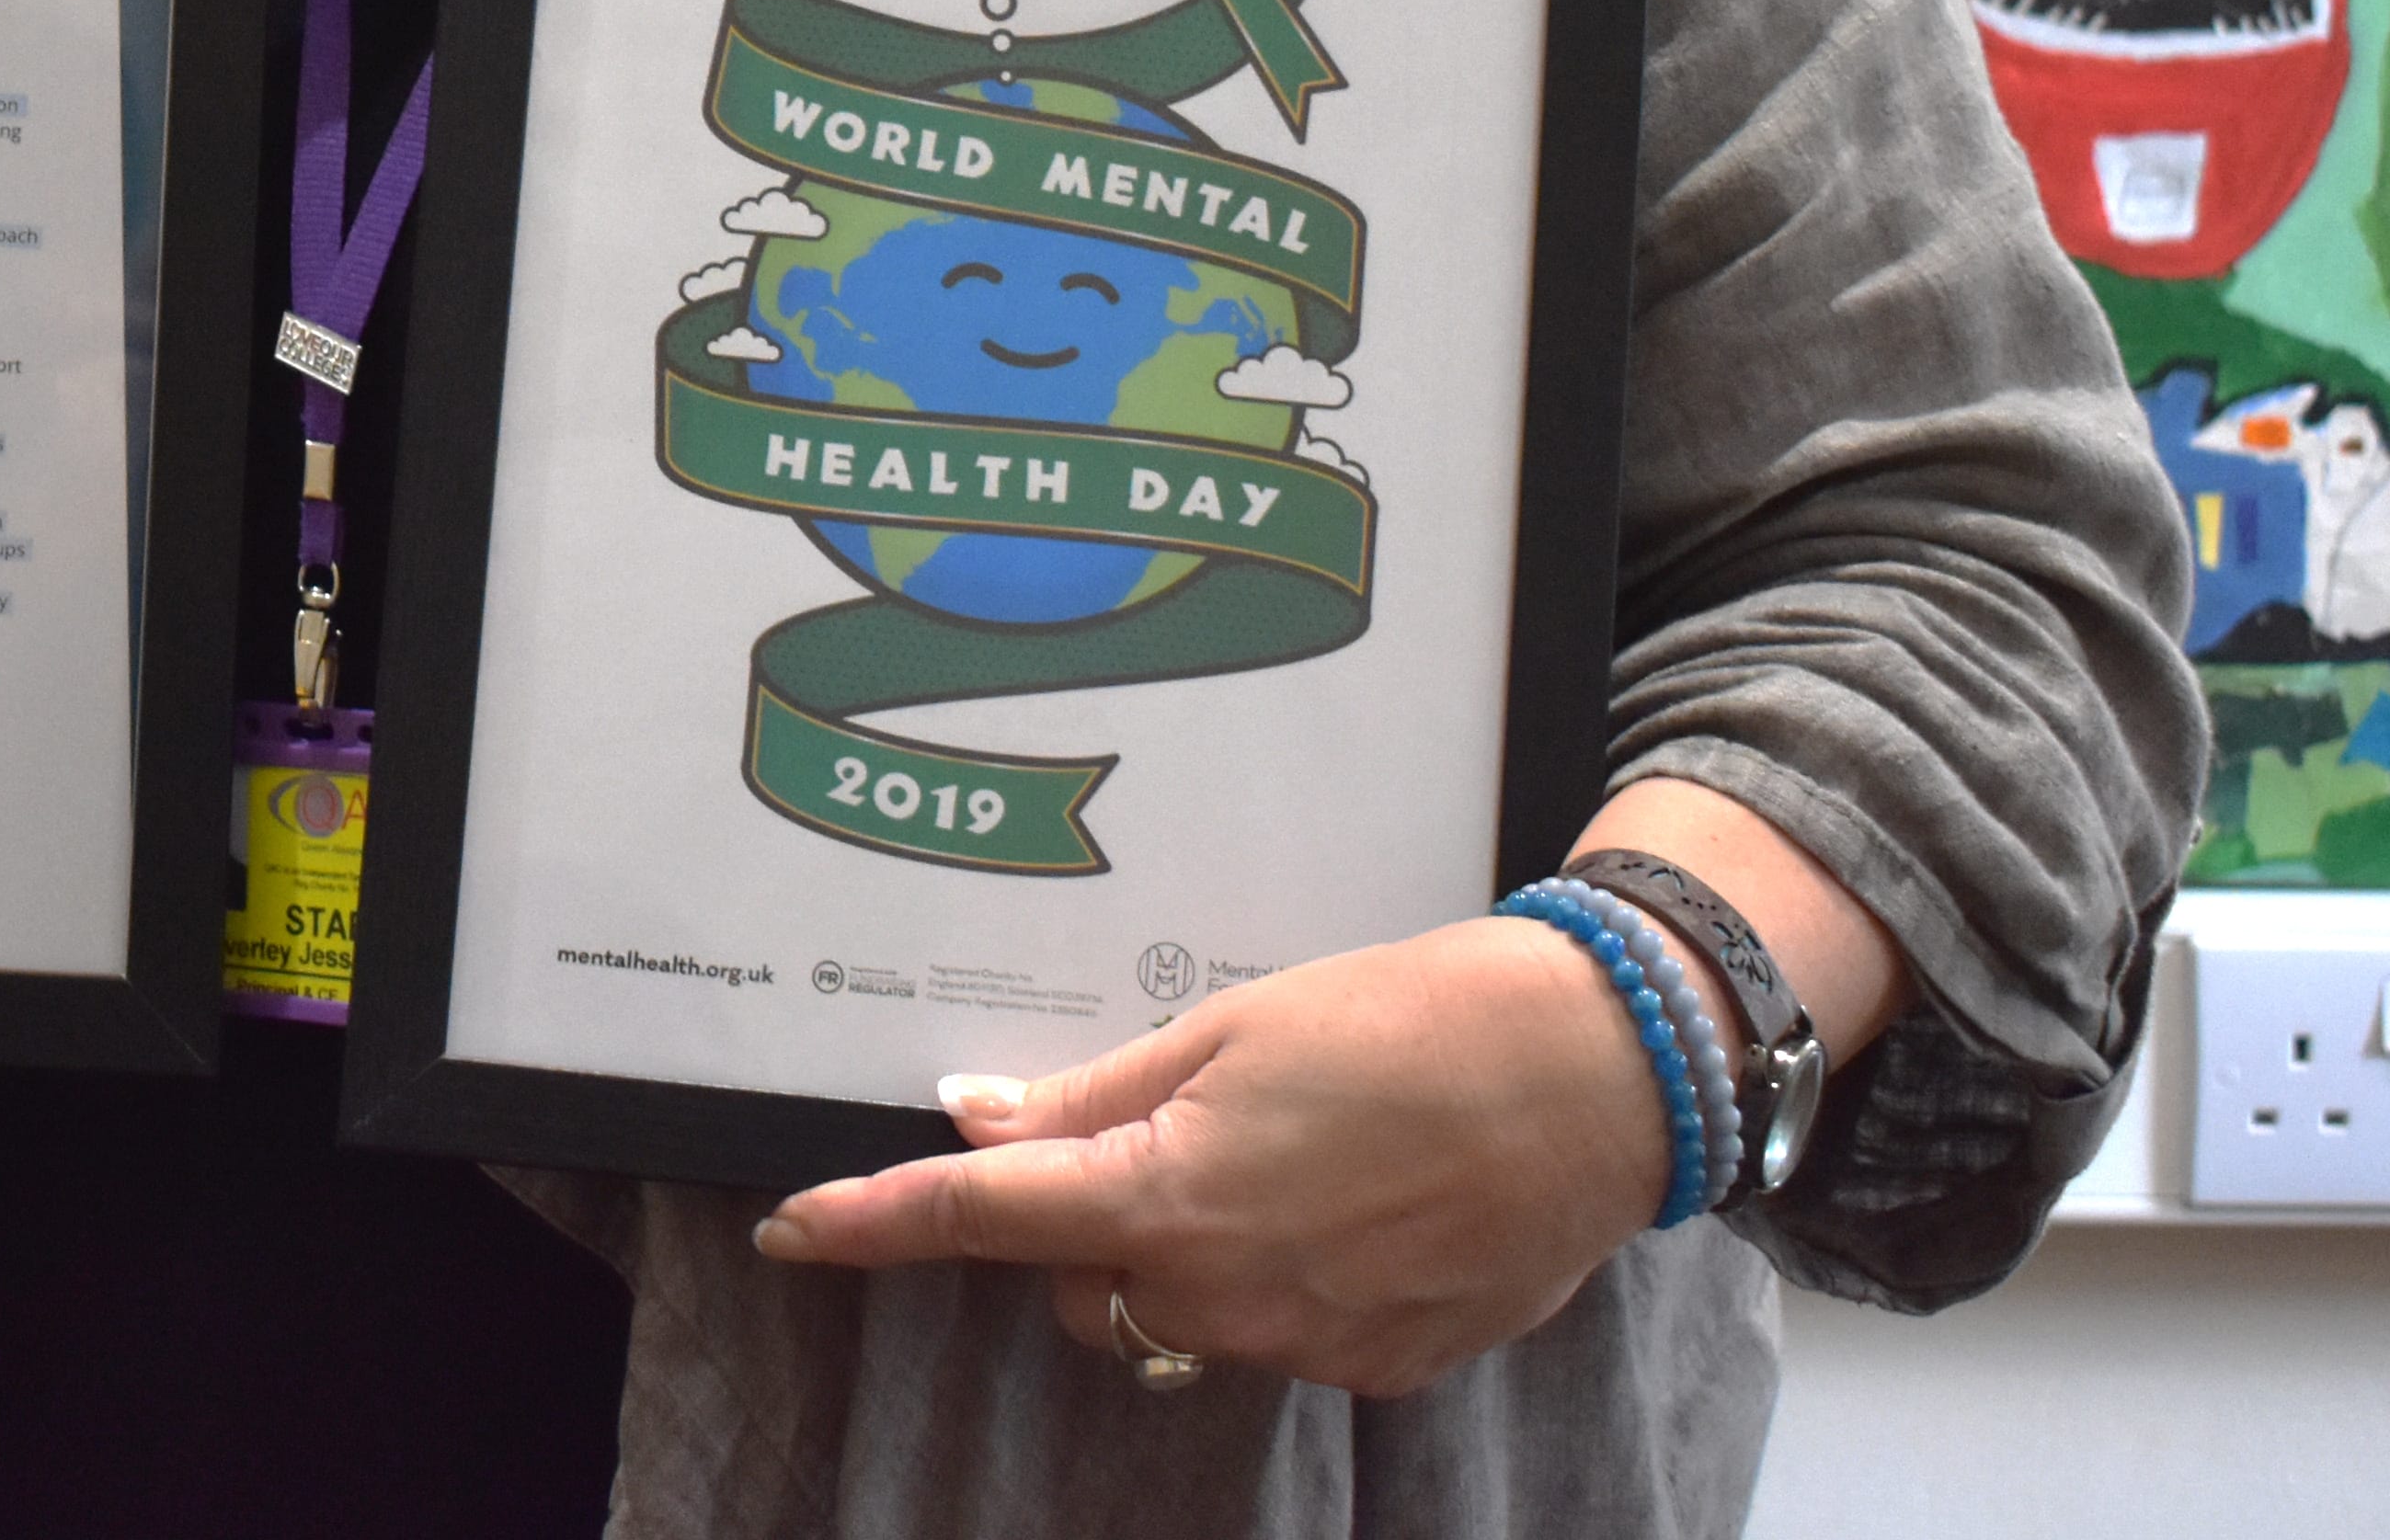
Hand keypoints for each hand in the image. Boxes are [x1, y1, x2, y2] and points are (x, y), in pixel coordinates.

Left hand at [753, 917, 1670, 1399]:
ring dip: (1179, 1250)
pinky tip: (1346, 1199)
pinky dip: (1274, 1275)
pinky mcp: (1378, 1367)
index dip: (870, 1223)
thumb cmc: (1417, 1022)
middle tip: (1154, 1124)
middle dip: (1079, 1220)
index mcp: (1170, 1197)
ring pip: (1176, 1313)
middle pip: (1080, 1282)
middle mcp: (1226, 1294)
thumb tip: (983, 1119)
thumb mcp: (1231, 1027)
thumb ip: (1096, 1093)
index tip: (791, 1228)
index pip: (978, 1221)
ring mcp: (1305, 1344)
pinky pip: (1272, 1331)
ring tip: (1278, 1150)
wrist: (1598, 1077)